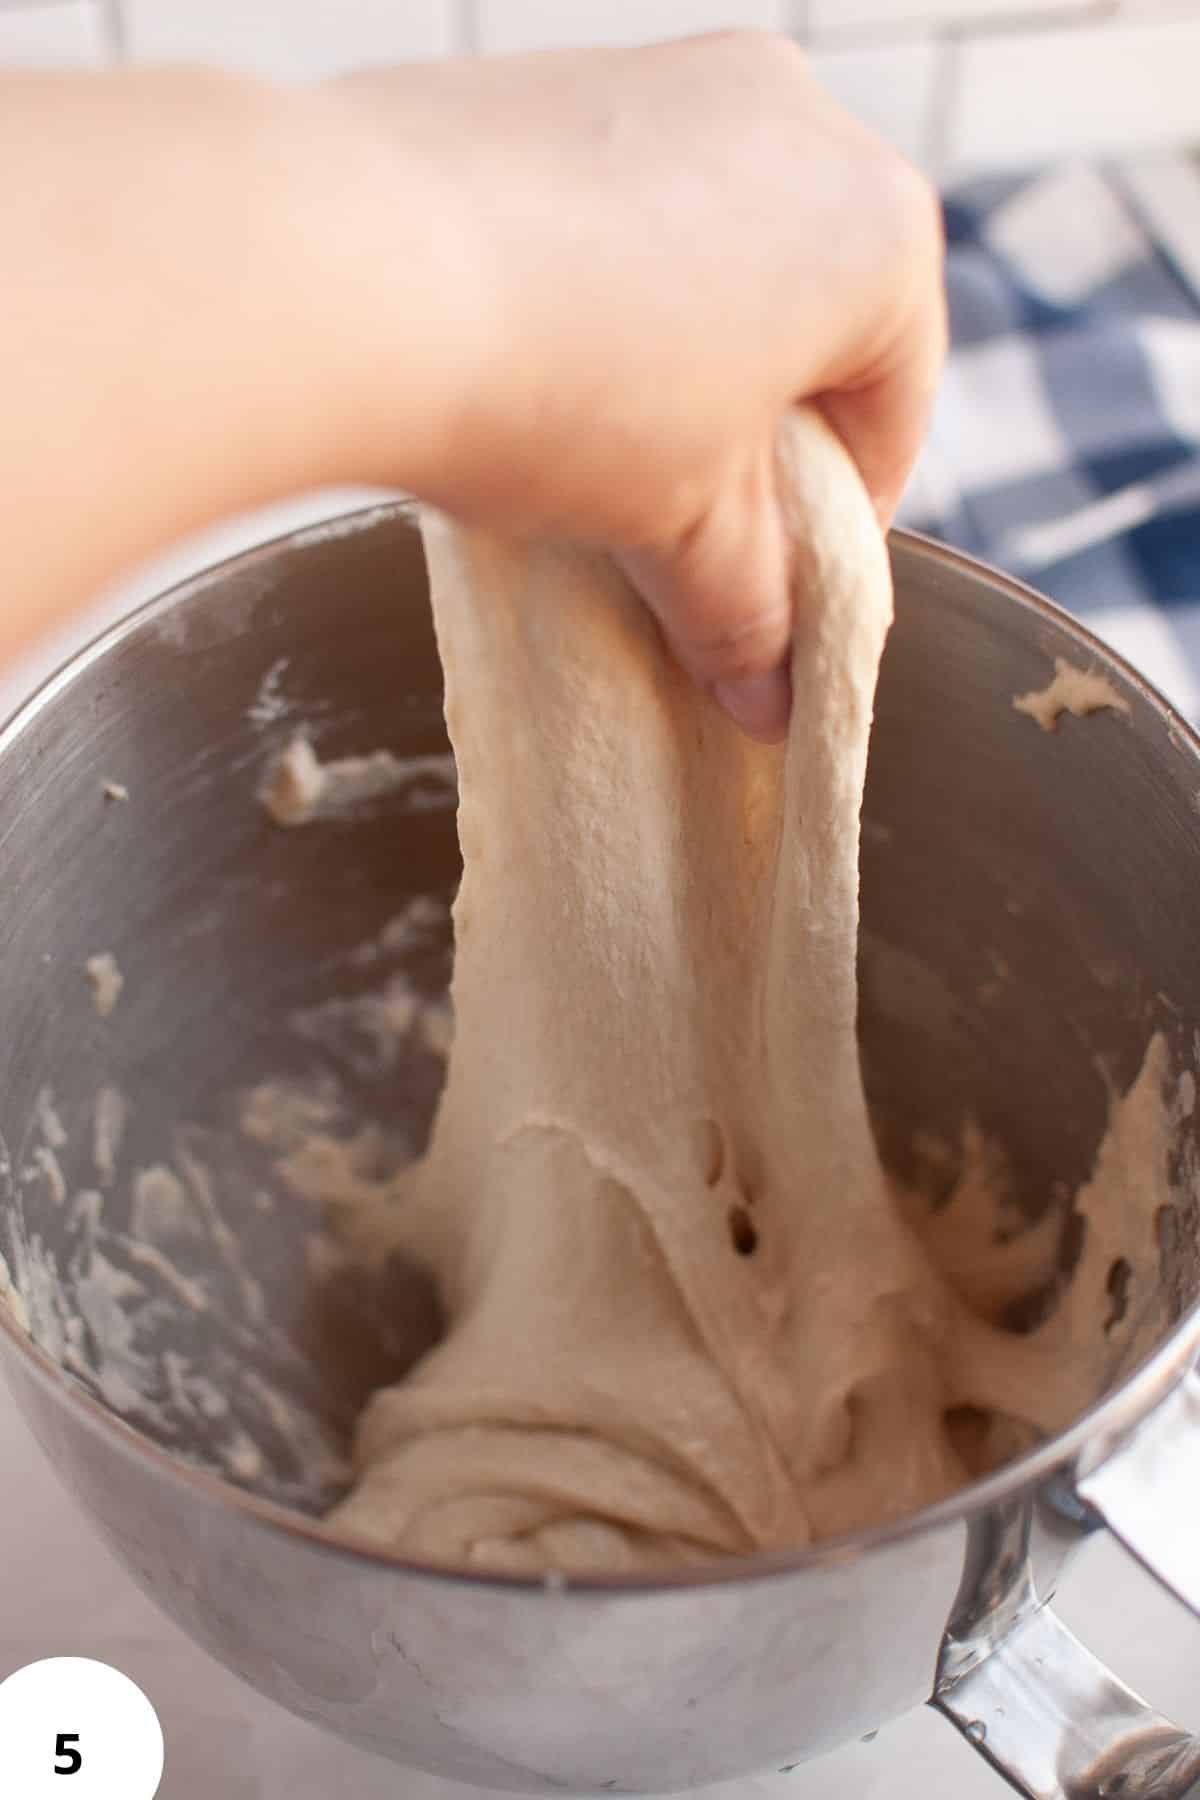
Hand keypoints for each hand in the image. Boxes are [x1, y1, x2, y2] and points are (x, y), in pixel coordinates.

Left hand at [332, 34, 945, 735]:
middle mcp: (798, 121)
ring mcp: (676, 78)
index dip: (842, 527)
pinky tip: (537, 366)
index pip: (893, 413)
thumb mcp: (679, 530)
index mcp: (876, 233)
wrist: (349, 266)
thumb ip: (745, 610)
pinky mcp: (565, 78)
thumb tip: (767, 694)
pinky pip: (624, 206)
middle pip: (811, 325)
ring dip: (682, 366)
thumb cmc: (558, 387)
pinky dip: (606, 293)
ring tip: (600, 456)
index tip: (785, 592)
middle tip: (693, 532)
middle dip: (761, 440)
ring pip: (717, 259)